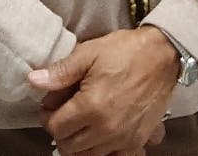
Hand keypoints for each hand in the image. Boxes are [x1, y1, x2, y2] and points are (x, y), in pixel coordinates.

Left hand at [29, 27, 177, 155]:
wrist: (163, 55)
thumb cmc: (125, 51)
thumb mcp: (89, 53)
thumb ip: (60, 72)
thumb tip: (34, 81)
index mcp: (91, 106)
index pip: (56, 128)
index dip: (47, 116)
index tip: (50, 106)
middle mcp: (107, 128)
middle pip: (69, 146)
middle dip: (61, 131)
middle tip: (64, 113)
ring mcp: (125, 138)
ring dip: (79, 143)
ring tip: (81, 122)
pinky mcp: (138, 141)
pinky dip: (103, 151)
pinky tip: (101, 135)